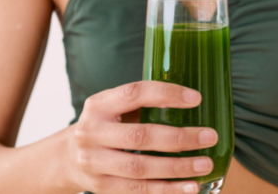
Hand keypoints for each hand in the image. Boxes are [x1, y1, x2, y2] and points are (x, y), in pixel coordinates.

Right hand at [66, 81, 218, 193]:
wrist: (68, 158)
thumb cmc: (106, 126)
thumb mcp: (114, 108)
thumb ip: (144, 103)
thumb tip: (194, 101)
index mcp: (98, 105)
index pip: (134, 93)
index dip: (166, 94)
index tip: (196, 99)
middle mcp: (91, 133)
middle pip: (139, 137)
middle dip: (179, 138)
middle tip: (209, 137)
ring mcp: (94, 163)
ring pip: (140, 169)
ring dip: (177, 168)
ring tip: (205, 165)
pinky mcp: (102, 188)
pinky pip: (138, 191)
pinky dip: (166, 190)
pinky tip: (189, 187)